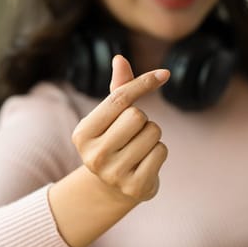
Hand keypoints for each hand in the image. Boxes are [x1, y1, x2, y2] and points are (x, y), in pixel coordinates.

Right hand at [71, 55, 169, 203]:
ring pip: (153, 133)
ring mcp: (114, 173)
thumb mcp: (110, 117)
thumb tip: (120, 58)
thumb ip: (118, 89)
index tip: (164, 74)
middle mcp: (95, 155)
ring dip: (152, 136)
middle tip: (132, 134)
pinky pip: (161, 151)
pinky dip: (159, 153)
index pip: (118, 99)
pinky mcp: (135, 187)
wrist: (112, 188)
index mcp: (83, 133)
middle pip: (137, 115)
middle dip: (143, 120)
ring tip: (138, 149)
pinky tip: (145, 162)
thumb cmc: (114, 142)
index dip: (143, 83)